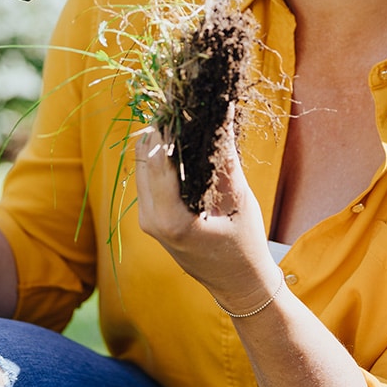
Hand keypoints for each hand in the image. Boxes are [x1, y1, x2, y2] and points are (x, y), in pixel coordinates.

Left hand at [134, 122, 277, 314]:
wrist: (238, 286)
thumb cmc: (245, 246)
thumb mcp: (239, 200)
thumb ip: (226, 157)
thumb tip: (224, 112)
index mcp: (170, 220)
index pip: (157, 161)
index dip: (166, 128)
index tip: (179, 101)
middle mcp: (151, 220)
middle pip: (144, 159)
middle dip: (161, 130)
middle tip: (182, 104)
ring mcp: (147, 221)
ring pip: (142, 166)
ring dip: (159, 143)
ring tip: (183, 119)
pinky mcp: (151, 219)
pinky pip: (148, 179)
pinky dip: (160, 159)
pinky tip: (180, 144)